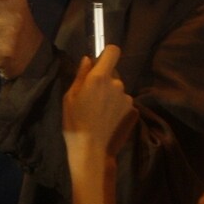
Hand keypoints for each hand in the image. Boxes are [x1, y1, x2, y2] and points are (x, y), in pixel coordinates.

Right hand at [62, 45, 136, 203]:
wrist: (92, 152)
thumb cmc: (75, 123)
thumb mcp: (70, 97)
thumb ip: (81, 75)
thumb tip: (88, 59)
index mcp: (100, 77)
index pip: (113, 51)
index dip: (107, 53)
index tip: (101, 62)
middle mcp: (117, 84)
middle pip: (114, 73)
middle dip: (105, 80)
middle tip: (93, 97)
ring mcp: (128, 98)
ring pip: (119, 90)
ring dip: (112, 96)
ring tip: (100, 113)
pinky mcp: (134, 112)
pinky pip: (125, 103)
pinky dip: (118, 108)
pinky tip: (109, 121)